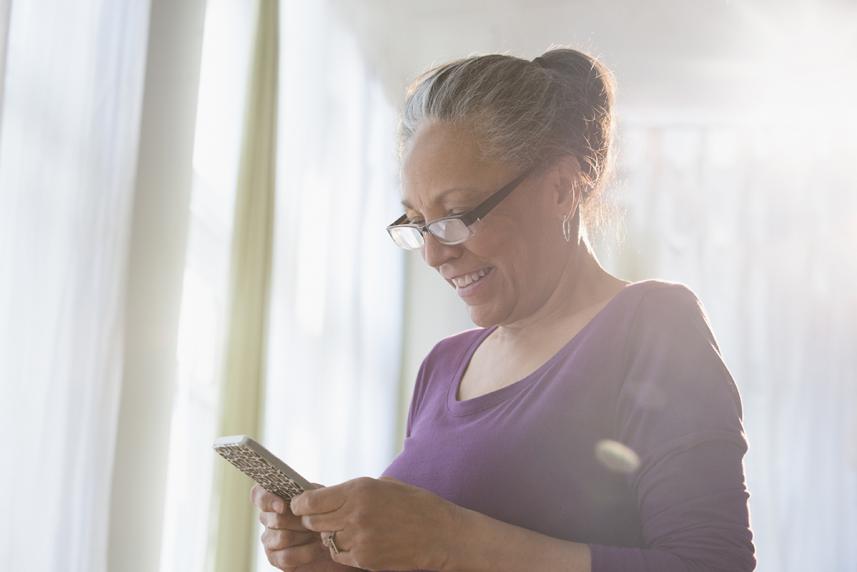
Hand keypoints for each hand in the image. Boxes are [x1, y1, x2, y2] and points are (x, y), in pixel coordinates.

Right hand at [251, 484, 356, 570]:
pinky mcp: (275, 558)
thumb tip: (299, 499)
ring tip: (319, 535)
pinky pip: (286, 556)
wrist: (338, 541)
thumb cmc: (328, 516)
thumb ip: (309, 495)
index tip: (283, 506)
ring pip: (281, 537)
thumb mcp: (323, 499)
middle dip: (300, 521)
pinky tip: (317, 548)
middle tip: (316, 522)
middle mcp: (269, 518)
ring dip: (304, 537)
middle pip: (274, 518)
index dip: (267, 499)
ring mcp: (270, 539)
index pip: (258, 495)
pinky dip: (305, 552)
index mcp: (277, 499)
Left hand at [290, 476, 459, 570]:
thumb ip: (353, 492)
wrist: (441, 533)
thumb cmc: (415, 505)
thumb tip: (327, 496)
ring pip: (327, 540)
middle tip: (323, 519)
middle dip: (314, 521)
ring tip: (353, 530)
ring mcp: (359, 539)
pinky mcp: (365, 559)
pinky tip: (363, 542)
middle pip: (313, 522)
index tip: (300, 506)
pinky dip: (346, 551)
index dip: (301, 505)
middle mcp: (355, 513)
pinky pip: (340, 556)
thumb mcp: (383, 486)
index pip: (311, 500)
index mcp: (359, 490)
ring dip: (333, 535)